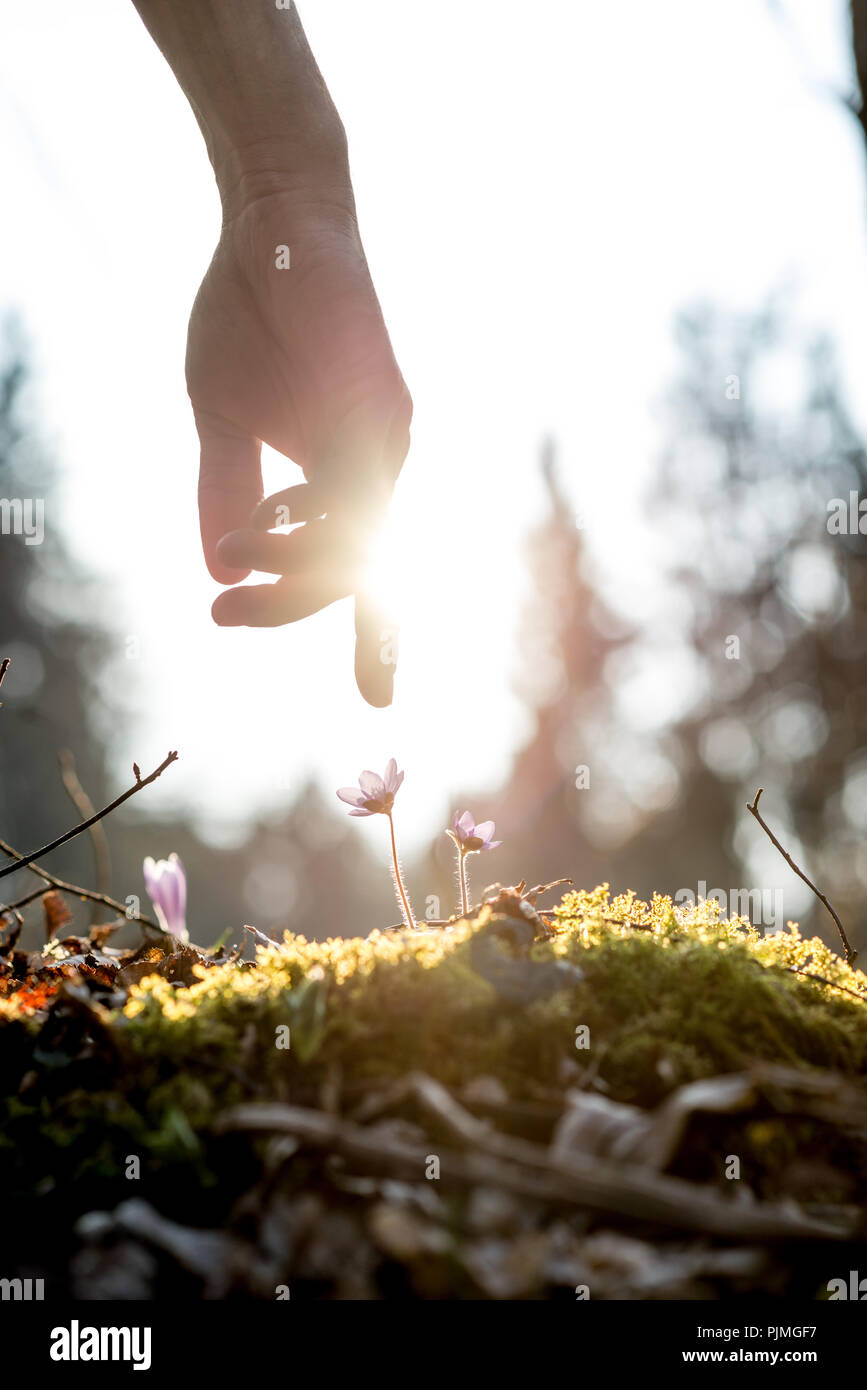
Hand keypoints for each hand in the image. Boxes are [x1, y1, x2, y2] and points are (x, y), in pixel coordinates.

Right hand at [186, 182, 411, 704]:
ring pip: (359, 541)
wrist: (272, 225)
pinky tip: (263, 525)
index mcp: (347, 476)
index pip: (363, 571)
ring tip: (234, 564)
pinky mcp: (378, 402)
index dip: (378, 640)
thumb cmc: (248, 319)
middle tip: (225, 618)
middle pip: (358, 571)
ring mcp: (385, 436)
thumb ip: (228, 494)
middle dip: (290, 606)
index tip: (380, 702)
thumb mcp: (223, 422)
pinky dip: (302, 522)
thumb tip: (220, 573)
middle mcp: (379, 464)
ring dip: (292, 569)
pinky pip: (351, 492)